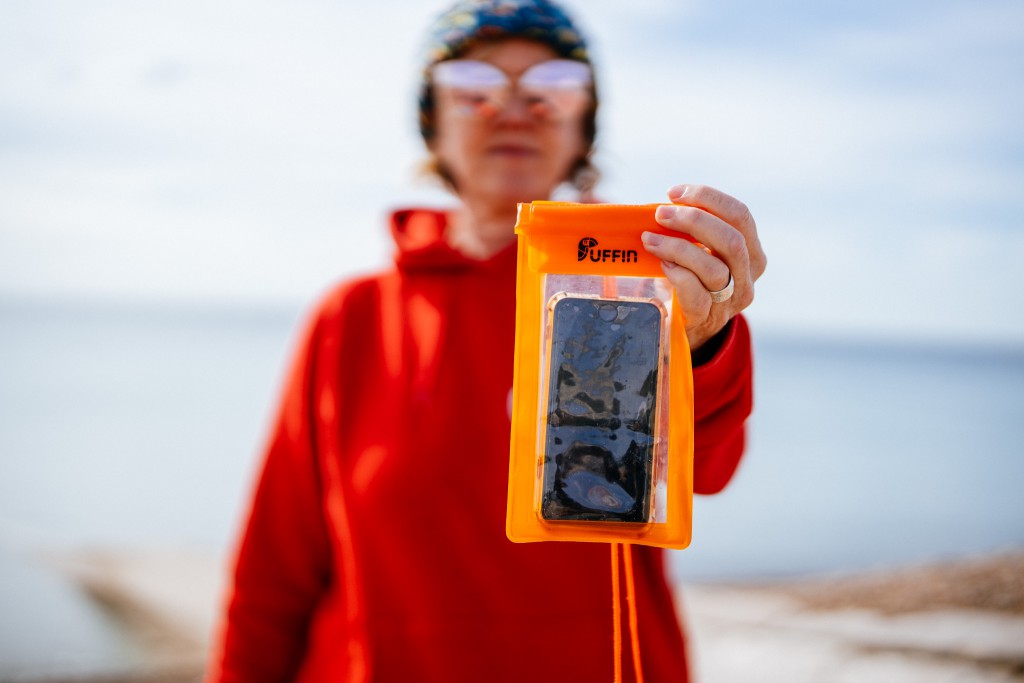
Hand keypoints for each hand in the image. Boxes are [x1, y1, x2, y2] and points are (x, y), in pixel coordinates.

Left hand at [641, 184, 766, 350]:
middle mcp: (747, 278)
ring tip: (650, 239)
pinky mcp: (706, 319)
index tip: (675, 193)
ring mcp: (729, 302)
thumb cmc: (687, 278)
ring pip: (714, 268)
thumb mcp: (700, 251)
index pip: (741, 216)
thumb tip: (666, 203)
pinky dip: (677, 274)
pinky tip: (662, 265)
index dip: (708, 198)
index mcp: (751, 254)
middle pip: (732, 240)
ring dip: (678, 247)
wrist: (683, 326)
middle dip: (694, 220)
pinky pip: (696, 294)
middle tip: (661, 214)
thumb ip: (693, 229)